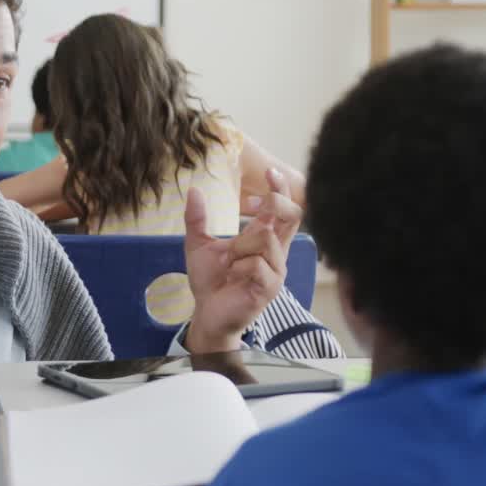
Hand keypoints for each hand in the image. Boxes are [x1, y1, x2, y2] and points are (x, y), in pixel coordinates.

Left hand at [184, 169, 301, 352]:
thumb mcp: (198, 245)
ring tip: (229, 261)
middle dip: (274, 203)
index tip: (267, 171)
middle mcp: (277, 253)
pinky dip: (239, 265)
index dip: (281, 189)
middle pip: (293, 216)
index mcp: (265, 240)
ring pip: (266, 238)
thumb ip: (197, 219)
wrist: (206, 313)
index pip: (285, 209)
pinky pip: (257, 264)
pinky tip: (232, 275)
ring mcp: (276, 271)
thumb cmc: (210, 281)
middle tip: (252, 206)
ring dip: (240, 245)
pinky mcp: (269, 288)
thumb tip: (193, 190)